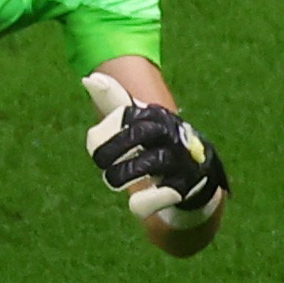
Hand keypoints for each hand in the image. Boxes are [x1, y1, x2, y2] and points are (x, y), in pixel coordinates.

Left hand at [81, 73, 227, 225]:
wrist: (195, 176)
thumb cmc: (154, 144)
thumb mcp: (135, 121)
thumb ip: (112, 101)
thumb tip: (88, 78)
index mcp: (154, 116)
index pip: (124, 110)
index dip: (105, 122)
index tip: (93, 139)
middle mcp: (170, 133)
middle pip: (137, 134)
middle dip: (109, 150)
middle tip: (101, 162)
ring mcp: (181, 159)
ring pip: (150, 163)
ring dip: (122, 175)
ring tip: (114, 179)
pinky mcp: (188, 185)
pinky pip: (163, 194)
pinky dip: (143, 203)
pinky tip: (135, 204)